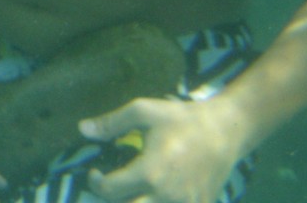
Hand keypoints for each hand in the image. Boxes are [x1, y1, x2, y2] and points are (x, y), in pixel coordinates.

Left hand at [80, 97, 246, 202]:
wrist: (223, 131)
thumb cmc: (181, 119)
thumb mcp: (143, 111)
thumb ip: (111, 122)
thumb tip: (82, 129)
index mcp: (150, 172)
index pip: (110, 190)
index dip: (96, 183)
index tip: (95, 173)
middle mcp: (166, 195)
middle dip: (112, 201)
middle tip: (110, 188)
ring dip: (133, 202)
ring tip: (129, 192)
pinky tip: (151, 194)